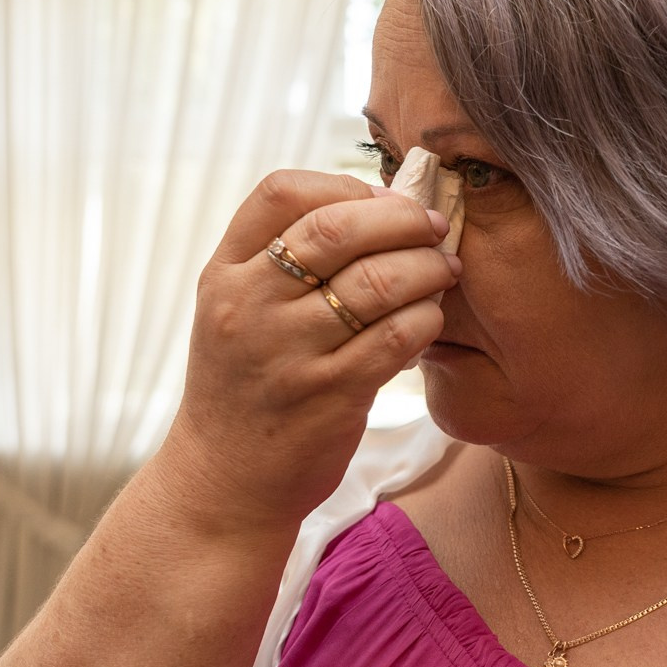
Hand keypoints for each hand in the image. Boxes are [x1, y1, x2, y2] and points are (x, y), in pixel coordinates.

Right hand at [160, 171, 458, 536]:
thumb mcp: (237, 311)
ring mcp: (288, 352)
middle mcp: (250, 306)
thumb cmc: (246, 385)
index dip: (342, 184)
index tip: (378, 199)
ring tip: (443, 269)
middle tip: (432, 225)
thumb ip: (284, 258)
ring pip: (376, 281)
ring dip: (425, 267)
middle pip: (336, 229)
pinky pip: (396, 338)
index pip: (280, 192)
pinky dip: (426, 318)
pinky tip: (431, 318)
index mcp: (225, 273)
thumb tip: (379, 204)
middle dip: (399, 218)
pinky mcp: (330, 395)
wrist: (223, 482)